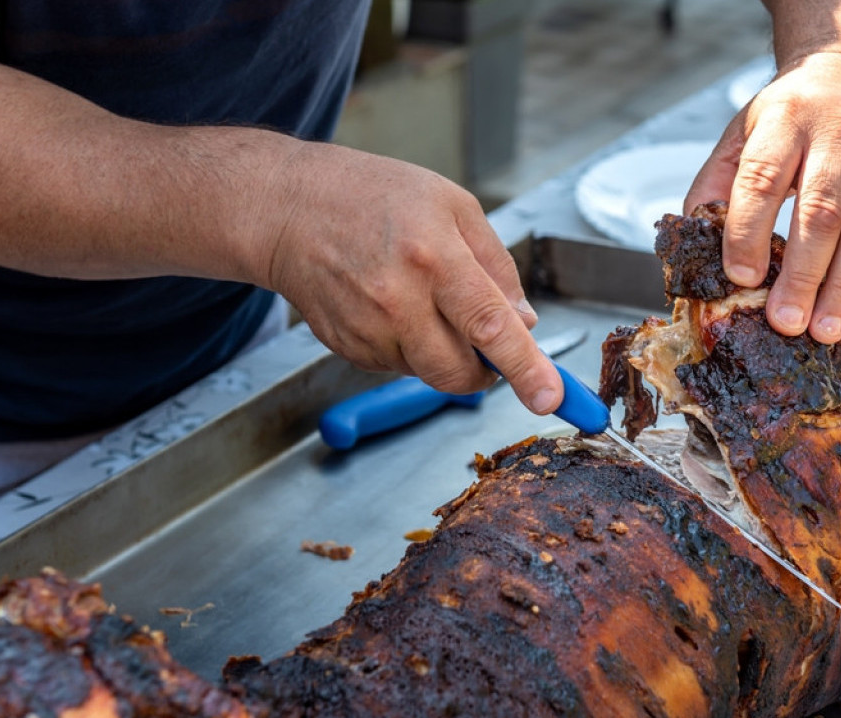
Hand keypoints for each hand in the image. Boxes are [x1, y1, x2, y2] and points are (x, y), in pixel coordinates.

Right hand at [258, 142, 563, 414]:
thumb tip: (525, 322)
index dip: (526, 367)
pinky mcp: (348, 349)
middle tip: (483, 338)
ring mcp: (368, 330)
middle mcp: (398, 300)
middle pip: (460, 371)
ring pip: (429, 372)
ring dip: (442, 352)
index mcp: (434, 256)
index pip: (490, 326)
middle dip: (484, 370)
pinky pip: (398, 367)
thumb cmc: (373, 196)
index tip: (551, 398)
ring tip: (420, 298)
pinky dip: (409, 347)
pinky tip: (390, 305)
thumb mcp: (451, 205)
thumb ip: (497, 266)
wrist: (289, 211)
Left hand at [684, 50, 840, 342]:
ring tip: (826, 330)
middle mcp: (839, 136)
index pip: (763, 178)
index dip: (749, 229)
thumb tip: (694, 241)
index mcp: (785, 123)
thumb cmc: (791, 115)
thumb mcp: (743, 131)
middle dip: (801, 273)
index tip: (739, 277)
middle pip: (820, 211)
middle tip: (785, 323)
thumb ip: (717, 181)